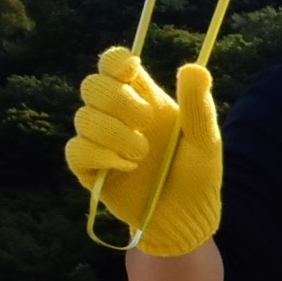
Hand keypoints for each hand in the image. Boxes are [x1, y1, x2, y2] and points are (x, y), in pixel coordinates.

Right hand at [65, 48, 221, 256]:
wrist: (186, 219)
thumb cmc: (198, 176)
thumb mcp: (205, 141)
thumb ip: (198, 106)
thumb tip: (196, 68)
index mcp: (143, 99)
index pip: (113, 64)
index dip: (115, 61)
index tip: (131, 70)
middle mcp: (117, 116)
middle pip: (93, 85)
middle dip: (118, 100)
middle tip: (147, 122)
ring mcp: (100, 142)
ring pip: (83, 118)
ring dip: (114, 133)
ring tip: (142, 155)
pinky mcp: (89, 170)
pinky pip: (77, 150)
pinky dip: (101, 156)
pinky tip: (127, 168)